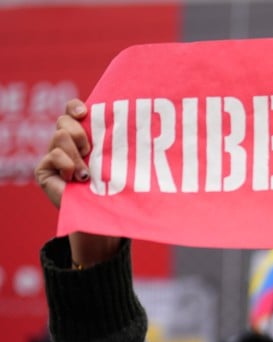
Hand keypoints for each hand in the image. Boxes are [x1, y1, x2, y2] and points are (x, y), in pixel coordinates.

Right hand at [34, 98, 120, 267]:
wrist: (103, 215)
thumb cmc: (117, 188)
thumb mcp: (120, 162)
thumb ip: (119, 144)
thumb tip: (140, 124)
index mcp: (84, 136)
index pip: (73, 110)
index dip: (76, 107)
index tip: (85, 112)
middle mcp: (67, 143)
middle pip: (65, 120)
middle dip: (79, 133)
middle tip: (91, 151)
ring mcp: (54, 155)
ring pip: (60, 135)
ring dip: (77, 154)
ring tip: (86, 173)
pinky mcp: (44, 170)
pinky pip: (53, 155)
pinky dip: (67, 165)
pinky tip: (75, 178)